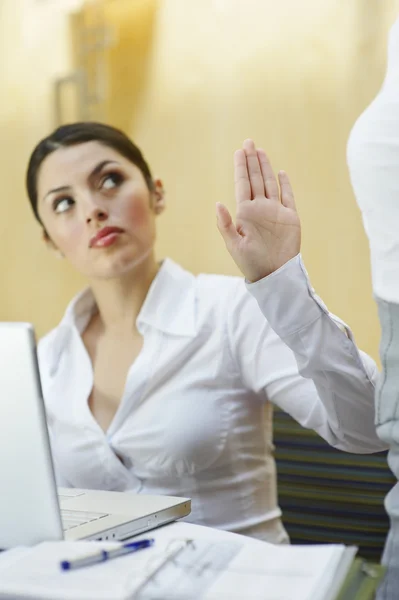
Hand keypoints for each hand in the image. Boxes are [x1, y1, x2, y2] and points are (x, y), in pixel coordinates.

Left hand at [216, 139, 300, 281]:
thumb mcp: (234, 245)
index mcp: (245, 213)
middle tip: (248, 142)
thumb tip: (218, 203)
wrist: (275, 274)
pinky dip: (284, 184)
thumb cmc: (251, 263)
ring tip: (260, 151)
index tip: (239, 151)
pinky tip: (280, 172)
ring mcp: (275, 211)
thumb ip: (225, 225)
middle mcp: (260, 208)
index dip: (241, 168)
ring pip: (270, 183)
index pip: (242, 184)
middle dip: (251, 161)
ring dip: (265, 167)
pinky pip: (288, 196)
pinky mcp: (290, 217)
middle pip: (255, 179)